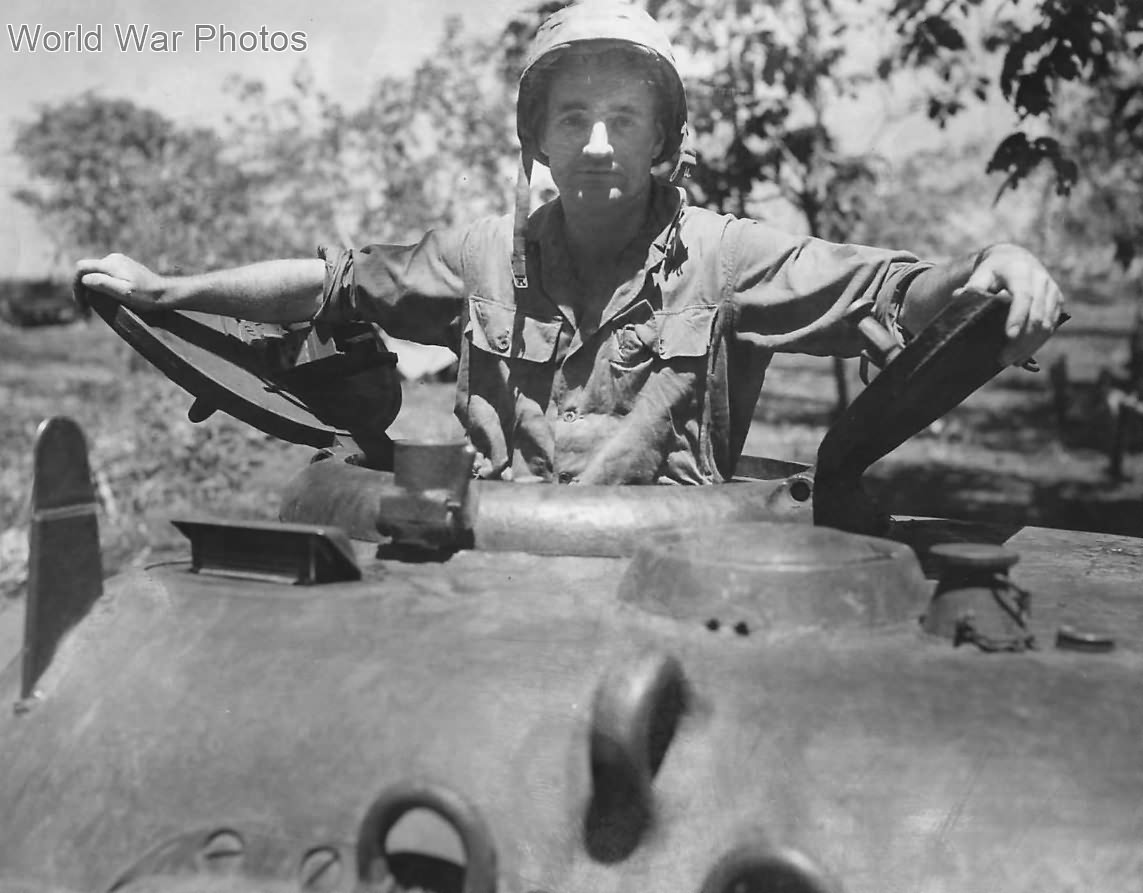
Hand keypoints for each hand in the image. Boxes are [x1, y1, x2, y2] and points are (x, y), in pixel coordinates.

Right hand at [73, 253, 167, 312]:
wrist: (165, 292)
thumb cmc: (146, 295)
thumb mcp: (124, 292)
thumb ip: (103, 283)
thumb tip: (85, 279)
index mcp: (110, 263)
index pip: (81, 268)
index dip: (76, 285)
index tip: (80, 303)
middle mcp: (112, 258)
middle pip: (87, 270)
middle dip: (82, 288)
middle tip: (84, 309)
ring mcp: (119, 262)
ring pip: (96, 273)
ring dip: (90, 288)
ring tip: (92, 307)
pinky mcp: (124, 267)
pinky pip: (105, 274)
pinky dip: (100, 286)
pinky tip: (103, 298)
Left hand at [959, 243, 1064, 366]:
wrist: (1016, 258)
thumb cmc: (994, 269)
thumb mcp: (981, 273)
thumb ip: (973, 286)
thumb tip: (958, 296)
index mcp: (1021, 272)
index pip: (1023, 296)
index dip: (1018, 317)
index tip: (1009, 336)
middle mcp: (1041, 281)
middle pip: (1037, 315)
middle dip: (1022, 340)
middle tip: (1004, 359)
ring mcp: (1052, 291)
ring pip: (1047, 324)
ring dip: (1031, 345)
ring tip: (1012, 361)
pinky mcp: (1056, 301)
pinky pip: (1051, 325)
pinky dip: (1038, 342)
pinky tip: (1023, 355)